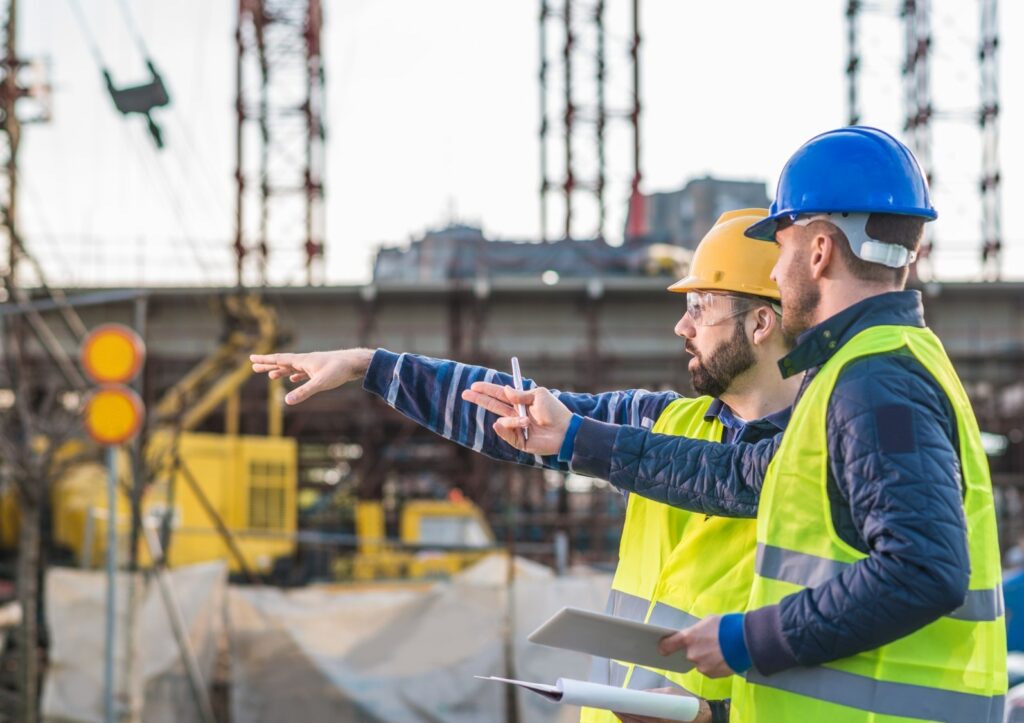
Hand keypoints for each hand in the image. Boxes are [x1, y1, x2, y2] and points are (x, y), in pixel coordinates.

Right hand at [250, 348, 373, 404]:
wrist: (356, 363)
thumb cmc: (339, 370)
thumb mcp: (320, 383)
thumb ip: (303, 392)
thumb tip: (286, 401)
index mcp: (302, 361)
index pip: (279, 359)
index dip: (265, 360)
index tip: (251, 359)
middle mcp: (306, 361)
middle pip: (283, 362)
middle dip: (269, 365)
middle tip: (254, 367)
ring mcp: (313, 365)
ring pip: (293, 367)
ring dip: (281, 371)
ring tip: (271, 376)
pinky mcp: (321, 369)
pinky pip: (304, 372)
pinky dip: (296, 375)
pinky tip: (294, 378)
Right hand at [460, 383, 570, 455]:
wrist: (565, 430)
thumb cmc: (555, 411)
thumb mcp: (539, 395)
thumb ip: (520, 394)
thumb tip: (504, 390)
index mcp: (520, 401)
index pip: (499, 394)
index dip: (487, 389)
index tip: (474, 385)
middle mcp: (516, 414)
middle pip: (493, 405)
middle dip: (479, 399)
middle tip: (465, 393)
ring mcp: (516, 428)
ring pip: (502, 420)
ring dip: (512, 420)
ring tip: (527, 421)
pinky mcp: (518, 441)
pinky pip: (506, 434)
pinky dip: (506, 429)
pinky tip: (511, 424)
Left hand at [613, 690, 711, 722]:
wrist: (701, 716)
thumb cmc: (685, 702)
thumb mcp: (670, 693)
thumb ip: (653, 694)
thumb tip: (638, 693)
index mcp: (660, 718)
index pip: (637, 716)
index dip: (625, 711)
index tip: (616, 705)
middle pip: (634, 722)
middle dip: (623, 715)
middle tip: (614, 707)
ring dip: (627, 720)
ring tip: (619, 712)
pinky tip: (630, 718)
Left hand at [659, 615, 731, 678]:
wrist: (746, 641)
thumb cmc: (727, 627)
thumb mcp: (708, 622)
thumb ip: (696, 631)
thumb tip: (693, 636)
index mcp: (689, 638)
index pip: (668, 644)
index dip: (665, 646)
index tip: (662, 648)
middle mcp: (692, 654)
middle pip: (689, 654)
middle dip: (697, 650)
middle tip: (710, 644)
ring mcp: (702, 666)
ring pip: (700, 663)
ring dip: (707, 659)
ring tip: (720, 651)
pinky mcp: (712, 675)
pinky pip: (709, 670)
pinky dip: (714, 666)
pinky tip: (724, 658)